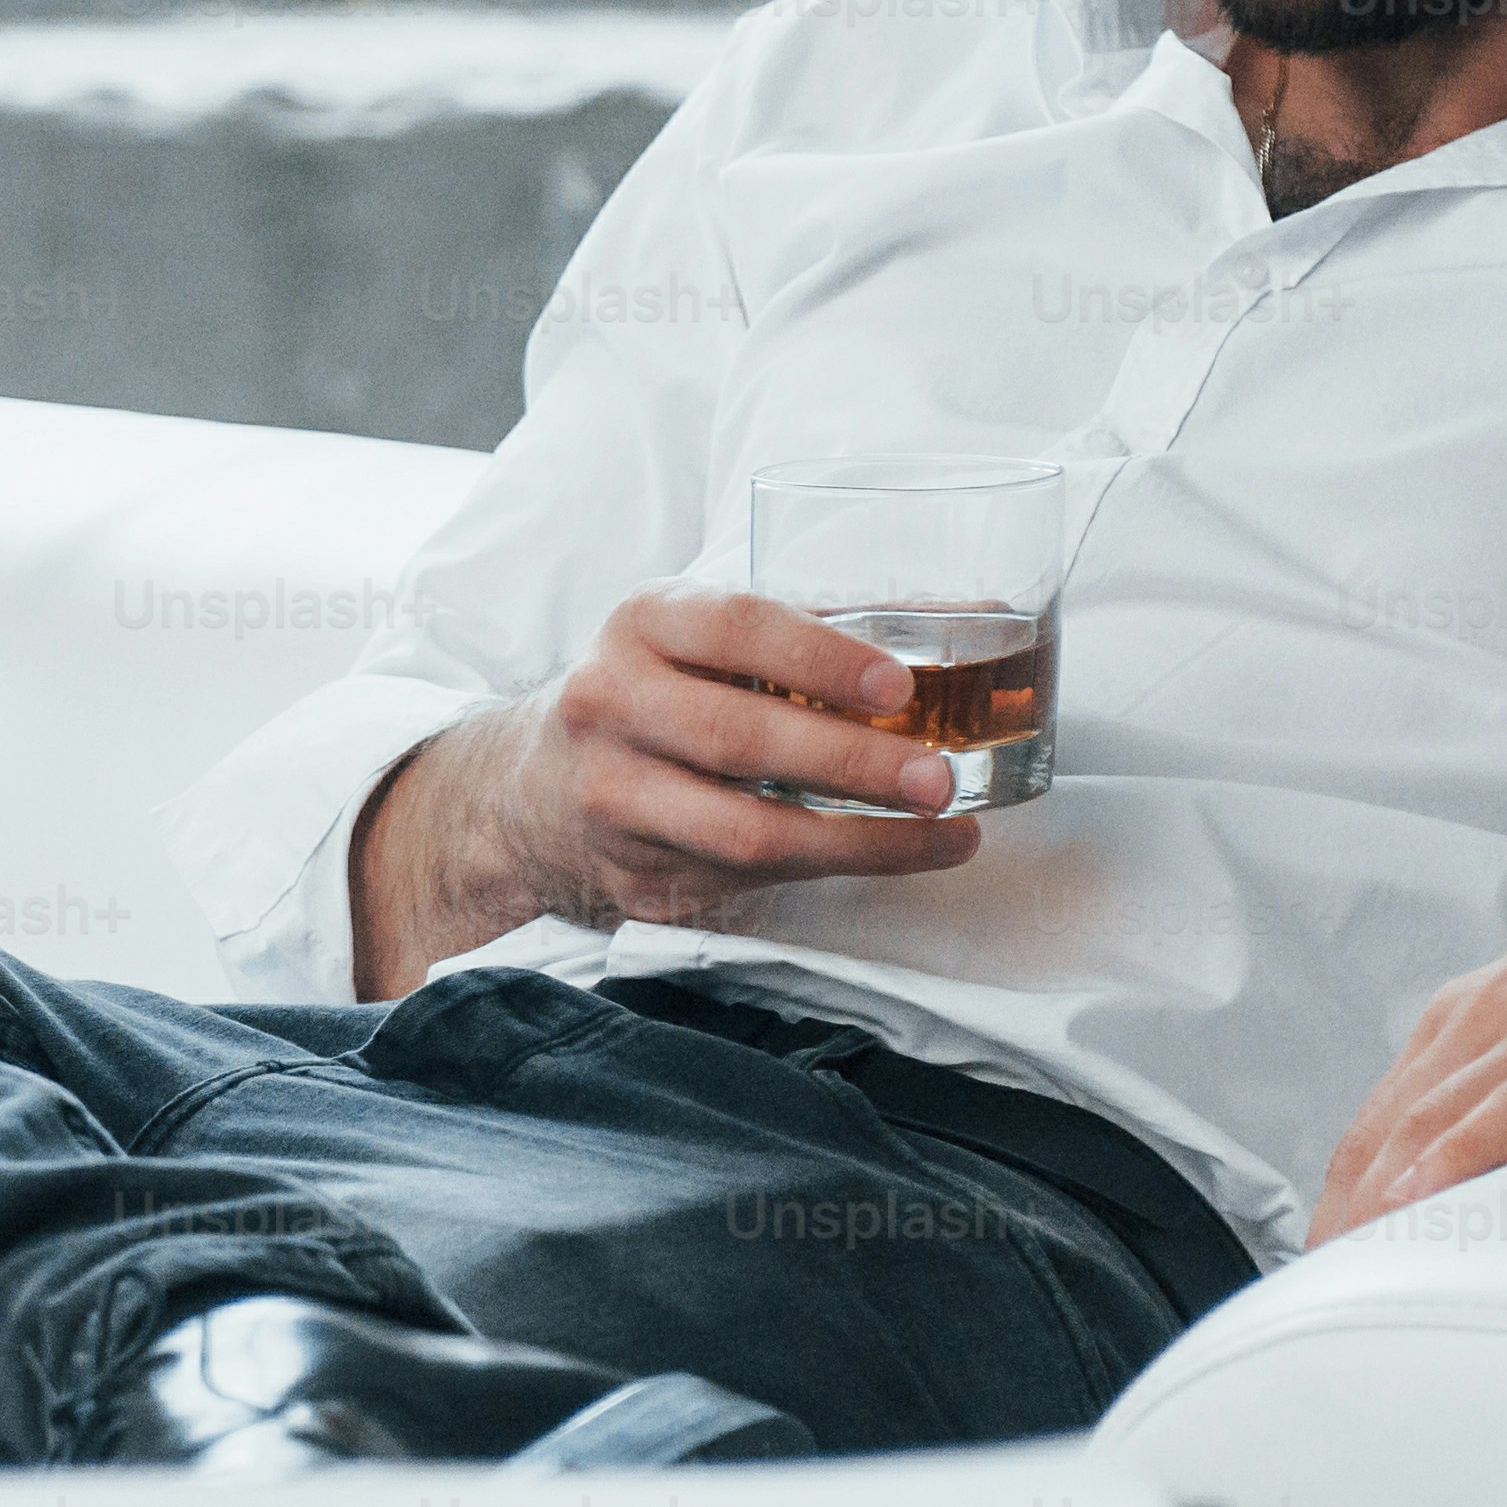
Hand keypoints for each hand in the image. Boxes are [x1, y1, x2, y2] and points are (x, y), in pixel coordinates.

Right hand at [350, 586, 986, 995]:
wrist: (529, 791)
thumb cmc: (655, 695)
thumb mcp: (698, 637)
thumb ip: (809, 634)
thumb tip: (977, 621)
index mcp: (641, 625)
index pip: (735, 627)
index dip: (822, 659)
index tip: (899, 689)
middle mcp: (610, 706)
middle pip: (737, 741)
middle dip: (851, 766)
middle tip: (937, 779)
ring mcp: (612, 801)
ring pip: (744, 836)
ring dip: (859, 843)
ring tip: (942, 834)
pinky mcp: (633, 880)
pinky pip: (744, 886)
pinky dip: (830, 877)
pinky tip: (892, 857)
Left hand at [1309, 790, 1506, 1237]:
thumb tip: (1499, 1170)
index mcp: (1488, 1009)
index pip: (1385, 1115)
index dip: (1344, 1190)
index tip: (1322, 1256)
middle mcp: (1499, 1012)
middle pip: (1387, 1127)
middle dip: (1343, 1211)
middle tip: (1311, 1288)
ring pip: (1436, 1121)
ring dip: (1380, 1199)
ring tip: (1342, 1268)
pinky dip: (1464, 1154)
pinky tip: (1423, 1198)